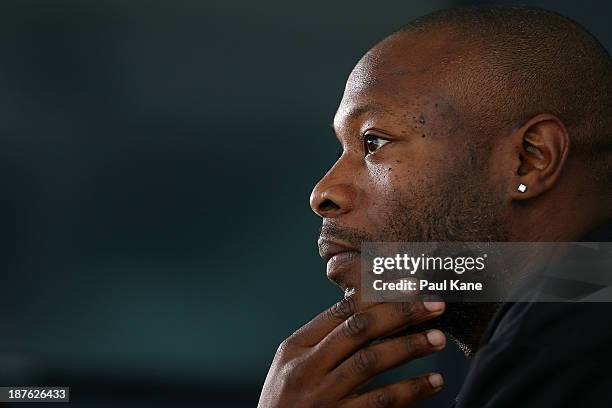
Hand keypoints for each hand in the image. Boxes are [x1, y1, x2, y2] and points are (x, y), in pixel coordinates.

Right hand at [257, 293, 445, 406]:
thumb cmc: (286, 405)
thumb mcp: (291, 368)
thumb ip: (322, 343)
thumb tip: (368, 312)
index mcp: (294, 348)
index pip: (340, 311)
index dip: (378, 295)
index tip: (408, 286)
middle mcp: (306, 368)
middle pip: (359, 328)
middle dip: (400, 312)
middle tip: (433, 305)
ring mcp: (322, 397)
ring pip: (372, 361)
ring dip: (410, 346)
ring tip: (437, 338)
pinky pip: (381, 402)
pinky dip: (411, 389)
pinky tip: (432, 381)